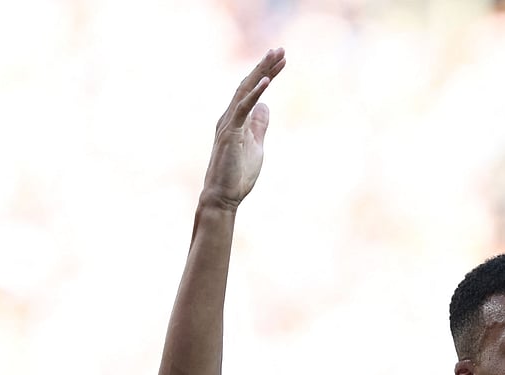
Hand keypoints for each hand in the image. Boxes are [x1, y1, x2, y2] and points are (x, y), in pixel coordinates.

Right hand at [200, 48, 286, 209]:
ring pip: (245, 90)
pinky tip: (266, 82)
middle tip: (281, 49)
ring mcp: (228, 123)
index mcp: (237, 118)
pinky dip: (254, 93)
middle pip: (248, 83)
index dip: (267, 73)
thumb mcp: (257, 146)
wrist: (223, 196)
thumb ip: (259, 126)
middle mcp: (230, 116)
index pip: (253, 89)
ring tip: (275, 57)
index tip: (281, 59)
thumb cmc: (237, 173)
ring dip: (261, 72)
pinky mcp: (230, 133)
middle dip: (265, 65)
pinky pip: (242, 108)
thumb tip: (265, 107)